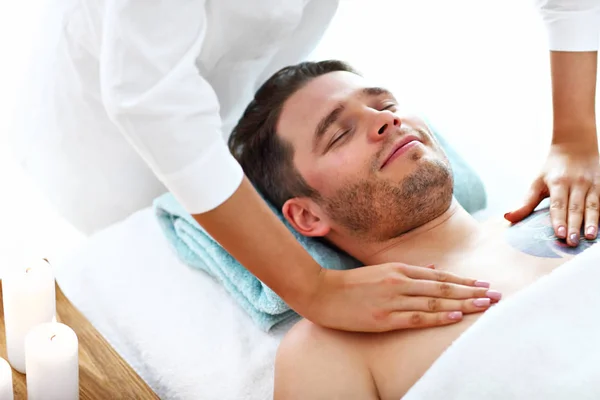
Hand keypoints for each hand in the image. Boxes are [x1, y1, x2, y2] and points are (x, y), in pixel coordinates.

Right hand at [304, 263, 497, 332]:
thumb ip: (407, 271)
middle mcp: (399, 282)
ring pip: (435, 301)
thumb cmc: (350, 284)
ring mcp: (392, 300)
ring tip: (485, 305)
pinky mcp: (384, 318)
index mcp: (398, 270)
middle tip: (496, 295)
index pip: (439, 276)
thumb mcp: (380, 271)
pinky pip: (416, 317)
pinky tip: (455, 316)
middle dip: (472, 292)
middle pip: (443, 287)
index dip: (463, 281)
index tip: (483, 284)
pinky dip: (437, 316)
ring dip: (462, 303)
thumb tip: (433, 268)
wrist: (321, 292)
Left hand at [504, 141, 599, 245]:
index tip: (558, 233)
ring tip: (590, 236)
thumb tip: (507, 218)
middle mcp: (576, 183)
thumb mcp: (537, 182)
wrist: (575, 145)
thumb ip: (525, 203)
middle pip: (575, 208)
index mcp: (558, 183)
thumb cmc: (552, 169)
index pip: (558, 204)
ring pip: (593, 205)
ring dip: (592, 222)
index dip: (558, 219)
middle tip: (572, 243)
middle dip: (574, 226)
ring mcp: (592, 183)